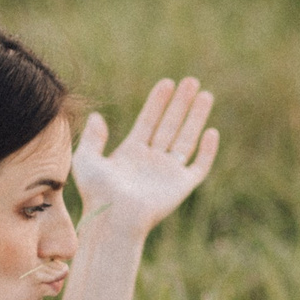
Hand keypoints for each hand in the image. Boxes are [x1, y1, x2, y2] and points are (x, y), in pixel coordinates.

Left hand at [70, 76, 219, 239]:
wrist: (114, 218)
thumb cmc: (97, 193)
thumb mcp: (88, 160)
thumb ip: (93, 138)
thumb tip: (96, 116)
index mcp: (131, 152)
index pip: (149, 120)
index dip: (157, 102)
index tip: (167, 83)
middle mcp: (152, 160)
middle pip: (170, 124)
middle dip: (181, 103)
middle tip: (191, 81)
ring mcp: (168, 172)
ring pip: (186, 138)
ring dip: (196, 117)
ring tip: (205, 95)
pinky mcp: (181, 186)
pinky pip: (198, 165)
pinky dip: (207, 151)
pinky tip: (211, 132)